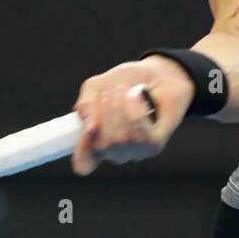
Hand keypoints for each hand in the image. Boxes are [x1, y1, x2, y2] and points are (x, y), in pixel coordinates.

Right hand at [70, 57, 194, 174]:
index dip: (82, 153)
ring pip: (120, 139)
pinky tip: (135, 97)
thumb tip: (89, 127)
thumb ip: (85, 104)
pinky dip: (136, 113)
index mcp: (96, 141)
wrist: (157, 74)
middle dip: (104, 115)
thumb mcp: (96, 86)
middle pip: (102, 145)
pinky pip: (141, 136)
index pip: (85, 163)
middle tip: (108, 94)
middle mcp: (114, 152)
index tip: (88, 129)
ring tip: (121, 90)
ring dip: (119, 110)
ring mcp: (134, 151)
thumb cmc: (124, 82)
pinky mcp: (154, 146)